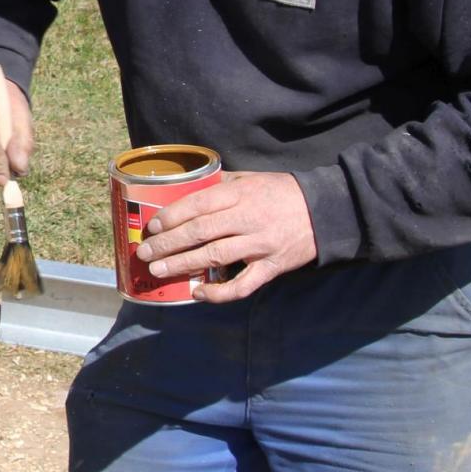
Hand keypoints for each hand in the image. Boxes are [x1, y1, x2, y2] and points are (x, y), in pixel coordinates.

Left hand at [138, 171, 316, 302]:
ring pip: (213, 257)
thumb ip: (223, 184)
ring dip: (182, 265)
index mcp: (240, 194)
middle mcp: (247, 219)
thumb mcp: (253, 178)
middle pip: (199, 233)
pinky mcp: (271, 267)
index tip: (153, 226)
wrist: (326, 211)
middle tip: (144, 252)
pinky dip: (218, 293)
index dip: (172, 216)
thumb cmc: (283, 192)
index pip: (198, 205)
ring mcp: (259, 245)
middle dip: (167, 244)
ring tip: (158, 270)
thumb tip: (191, 188)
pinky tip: (198, 293)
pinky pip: (242, 286)